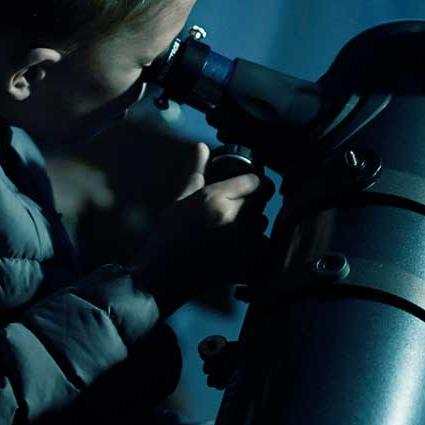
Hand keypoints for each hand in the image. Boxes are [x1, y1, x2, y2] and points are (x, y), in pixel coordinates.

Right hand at [129, 143, 274, 315]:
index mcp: (214, 198)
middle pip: (262, 199)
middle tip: (240, 207)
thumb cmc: (167, 237)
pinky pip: (263, 246)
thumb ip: (197, 173)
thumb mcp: (180, 201)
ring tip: (233, 229)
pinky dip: (255, 246)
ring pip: (263, 223)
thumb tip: (202, 147)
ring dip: (254, 223)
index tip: (249, 185)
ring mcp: (241, 242)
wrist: (162, 277)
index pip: (254, 180)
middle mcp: (231, 217)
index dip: (253, 181)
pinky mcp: (246, 263)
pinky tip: (237, 247)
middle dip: (254, 200)